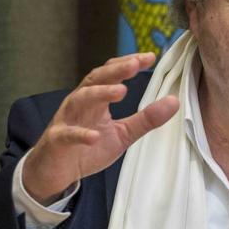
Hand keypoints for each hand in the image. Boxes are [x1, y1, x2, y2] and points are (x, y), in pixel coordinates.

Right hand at [23, 52, 178, 204]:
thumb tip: (174, 102)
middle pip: (96, 79)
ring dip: (100, 93)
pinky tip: (94, 136)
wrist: (55, 171)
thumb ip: (146, 119)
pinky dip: (81, 134)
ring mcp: (66, 120)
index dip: (128, 63)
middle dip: (115, 70)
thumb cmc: (87, 148)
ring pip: (80, 99)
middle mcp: (80, 103)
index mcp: (96, 99)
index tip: (149, 56)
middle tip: (135, 64)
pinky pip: (68, 134)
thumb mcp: (122, 134)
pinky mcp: (57, 140)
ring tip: (121, 91)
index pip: (111, 74)